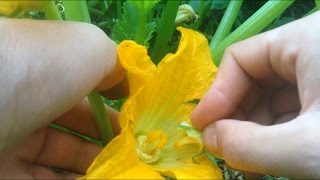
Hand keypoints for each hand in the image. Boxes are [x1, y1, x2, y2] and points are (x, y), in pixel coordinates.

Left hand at [0, 18, 124, 177]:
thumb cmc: (38, 67)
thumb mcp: (88, 48)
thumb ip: (114, 64)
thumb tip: (124, 86)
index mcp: (45, 82)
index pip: (83, 104)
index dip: (111, 120)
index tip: (133, 136)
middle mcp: (26, 114)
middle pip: (72, 140)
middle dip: (103, 153)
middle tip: (127, 163)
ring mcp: (9, 149)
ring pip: (57, 167)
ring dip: (90, 173)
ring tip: (115, 176)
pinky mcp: (1, 177)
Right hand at [191, 11, 319, 177]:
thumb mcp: (306, 148)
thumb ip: (247, 145)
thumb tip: (209, 137)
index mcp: (306, 39)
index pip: (240, 59)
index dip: (216, 96)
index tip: (201, 129)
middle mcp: (313, 46)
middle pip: (255, 79)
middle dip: (237, 119)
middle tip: (228, 152)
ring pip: (273, 97)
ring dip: (256, 132)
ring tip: (251, 165)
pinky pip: (294, 106)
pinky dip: (279, 132)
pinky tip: (273, 157)